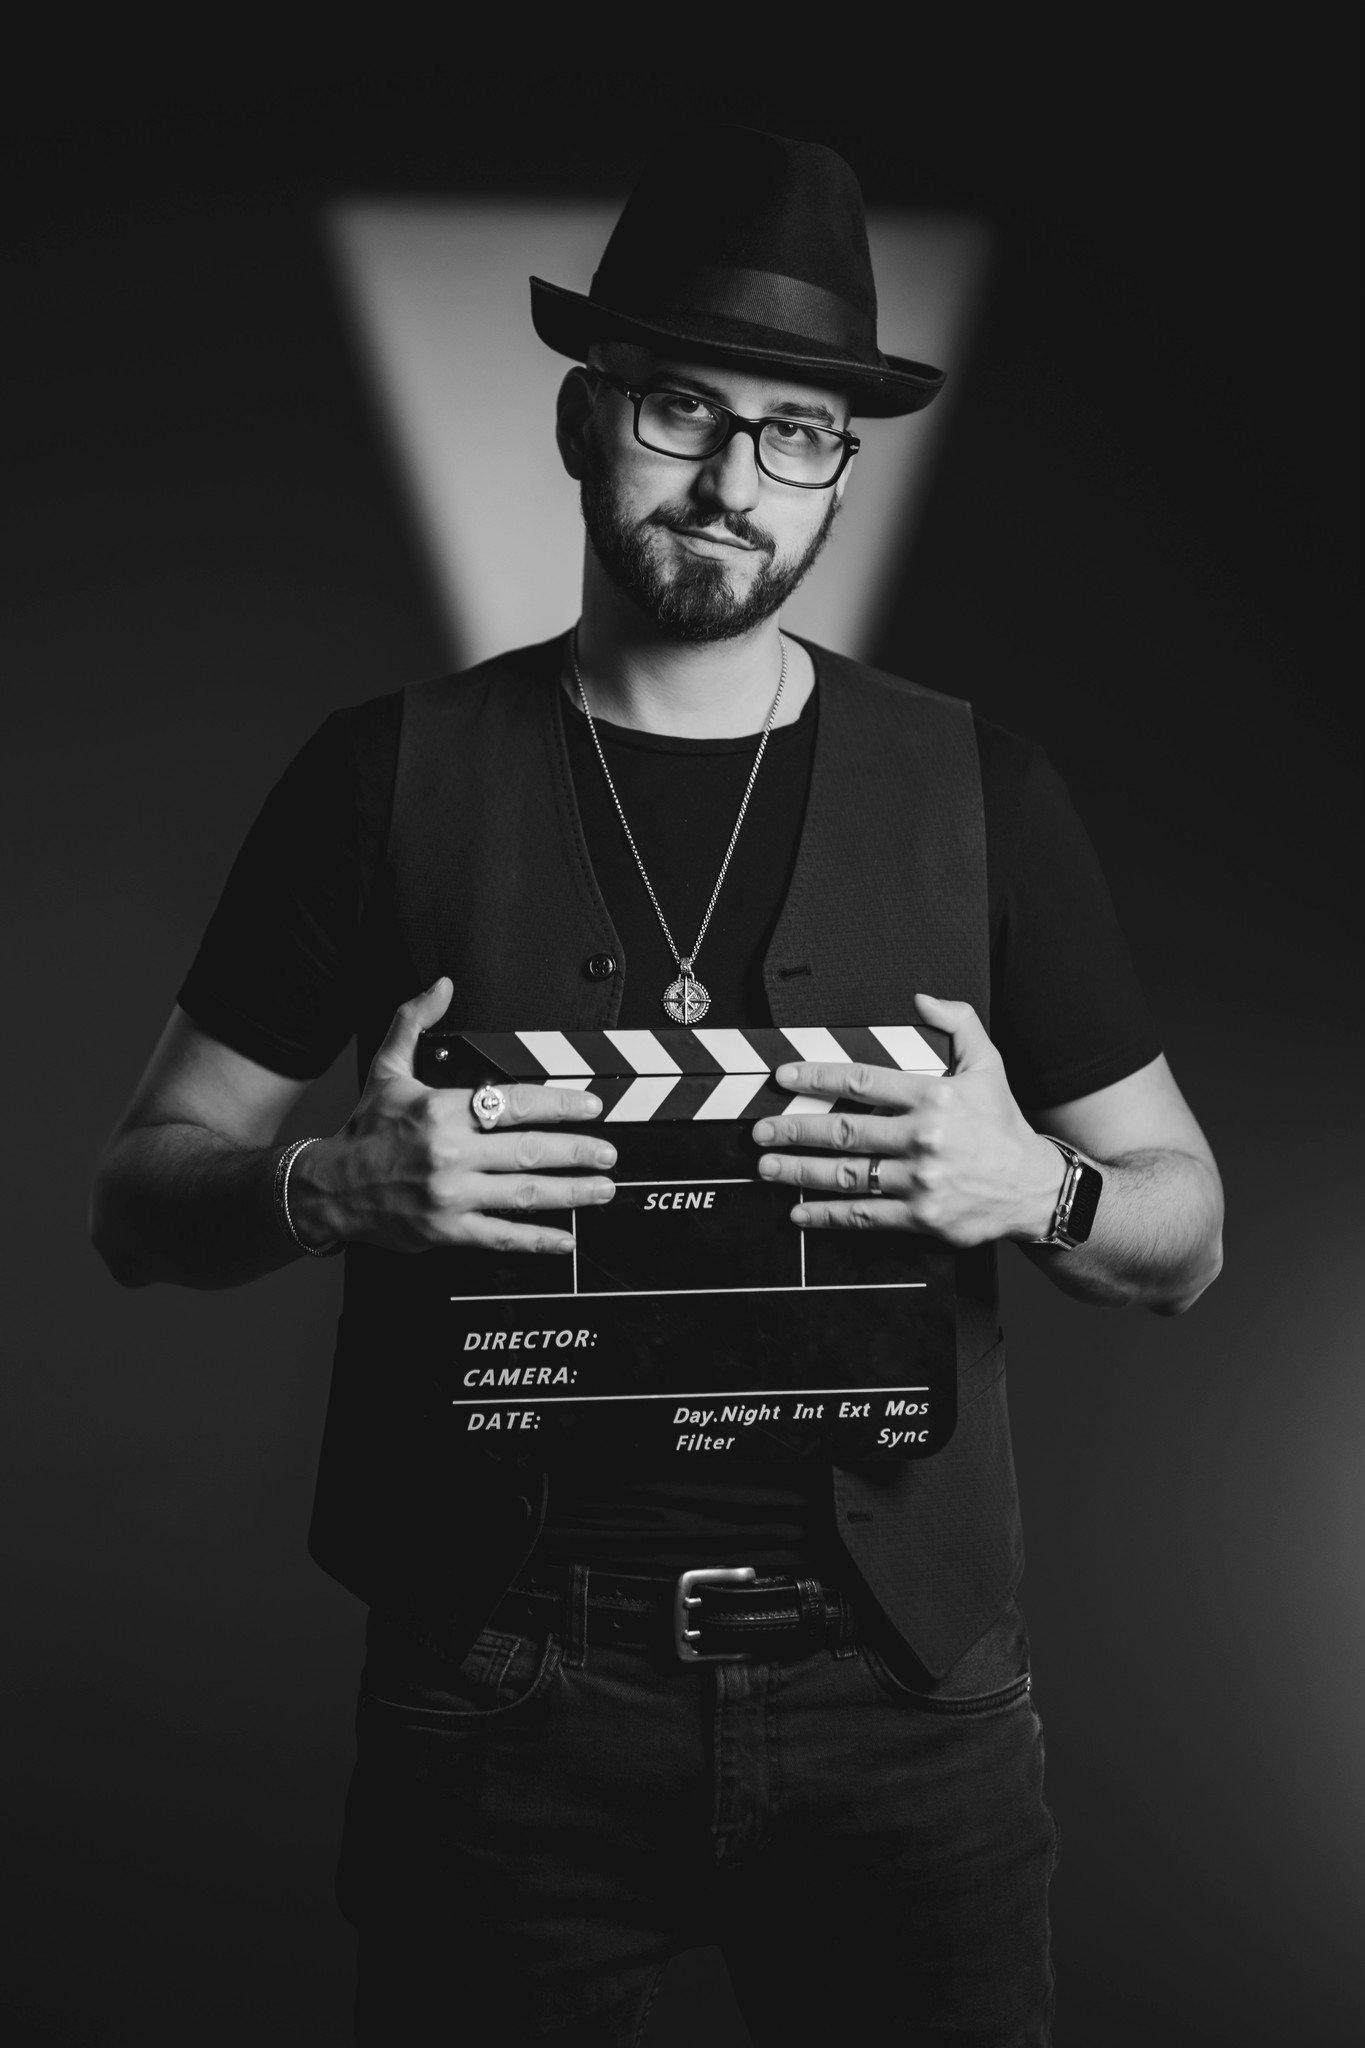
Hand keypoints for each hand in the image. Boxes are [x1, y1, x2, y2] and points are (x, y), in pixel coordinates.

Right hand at [290, 978, 615, 1254]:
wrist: (328, 1189)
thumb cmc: (365, 1129)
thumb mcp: (387, 1069)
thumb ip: (414, 1022)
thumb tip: (441, 985)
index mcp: (441, 1110)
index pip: (513, 1103)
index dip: (559, 1104)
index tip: (590, 1106)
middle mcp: (449, 1152)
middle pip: (529, 1150)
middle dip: (577, 1151)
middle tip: (609, 1151)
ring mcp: (450, 1195)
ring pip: (524, 1194)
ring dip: (571, 1193)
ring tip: (603, 1189)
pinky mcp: (446, 1232)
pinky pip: (501, 1237)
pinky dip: (537, 1241)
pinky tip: (565, 1240)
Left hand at [752, 993, 1062, 1246]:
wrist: (1033, 1188)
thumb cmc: (1003, 1125)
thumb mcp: (989, 1065)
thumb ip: (958, 1024)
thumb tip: (921, 999)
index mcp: (934, 1096)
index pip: (862, 1080)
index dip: (817, 1076)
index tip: (784, 1077)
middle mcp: (923, 1138)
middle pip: (843, 1131)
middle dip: (793, 1130)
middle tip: (760, 1132)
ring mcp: (919, 1181)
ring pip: (846, 1175)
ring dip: (799, 1172)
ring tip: (767, 1168)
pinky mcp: (919, 1217)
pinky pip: (862, 1216)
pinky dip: (826, 1216)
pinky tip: (799, 1213)